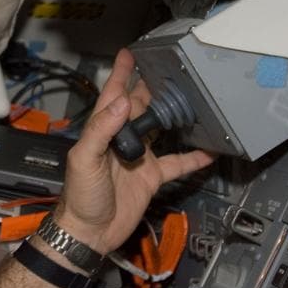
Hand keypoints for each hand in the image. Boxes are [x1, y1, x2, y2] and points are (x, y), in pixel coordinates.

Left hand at [55, 49, 214, 254]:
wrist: (90, 232)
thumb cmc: (80, 197)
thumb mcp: (84, 159)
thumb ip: (101, 130)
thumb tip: (121, 101)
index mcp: (102, 131)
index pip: (111, 96)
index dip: (120, 75)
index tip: (129, 54)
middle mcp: (121, 141)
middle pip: (139, 108)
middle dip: (151, 88)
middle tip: (168, 70)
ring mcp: (137, 158)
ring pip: (159, 130)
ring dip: (172, 116)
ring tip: (190, 98)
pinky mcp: (151, 176)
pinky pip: (176, 163)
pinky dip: (192, 157)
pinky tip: (208, 150)